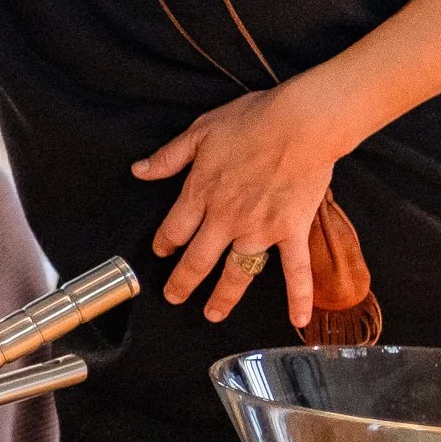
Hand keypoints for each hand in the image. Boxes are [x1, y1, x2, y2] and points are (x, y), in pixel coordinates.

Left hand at [133, 84, 351, 326]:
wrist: (301, 123)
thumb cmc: (253, 121)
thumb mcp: (200, 132)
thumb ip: (168, 157)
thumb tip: (139, 170)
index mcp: (201, 194)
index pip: (173, 229)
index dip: (163, 243)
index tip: (161, 252)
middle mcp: (226, 219)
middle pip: (197, 260)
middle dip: (182, 281)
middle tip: (174, 296)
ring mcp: (260, 229)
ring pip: (236, 273)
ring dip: (223, 297)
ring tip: (213, 313)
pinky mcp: (292, 230)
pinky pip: (296, 270)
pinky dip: (298, 296)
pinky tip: (297, 319)